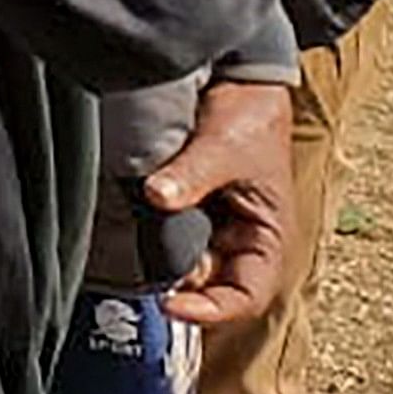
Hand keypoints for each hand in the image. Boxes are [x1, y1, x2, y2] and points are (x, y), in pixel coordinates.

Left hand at [153, 79, 295, 327]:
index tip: (172, 304)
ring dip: (157, 256)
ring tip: (133, 242)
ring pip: (180, 260)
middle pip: (205, 284)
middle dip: (175, 281)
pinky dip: (146, 232)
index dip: (212, 310)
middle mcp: (238, 240)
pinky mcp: (184, 209)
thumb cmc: (251, 118)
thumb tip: (157, 195)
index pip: (246, 296)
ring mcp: (209, 226)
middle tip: (142, 268)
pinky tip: (127, 222)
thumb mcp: (226, 147)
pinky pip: (162, 231)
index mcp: (266, 238)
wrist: (236, 84)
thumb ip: (193, 174)